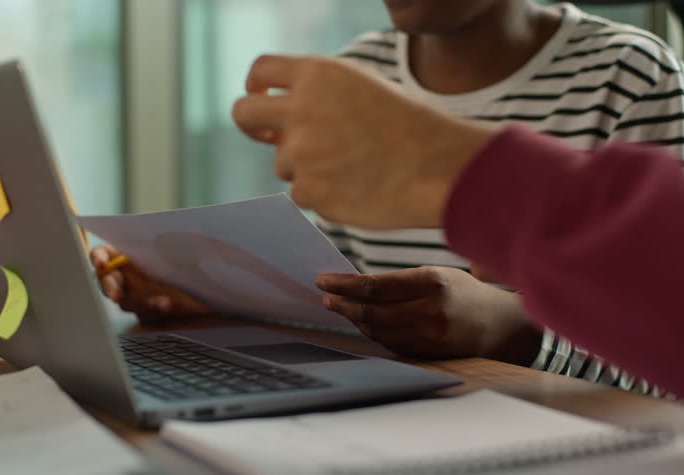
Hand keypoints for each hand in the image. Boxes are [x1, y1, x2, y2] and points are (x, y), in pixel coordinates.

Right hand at [90, 245, 211, 322]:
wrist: (210, 288)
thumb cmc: (194, 261)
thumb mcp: (184, 245)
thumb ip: (172, 239)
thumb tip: (171, 235)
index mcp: (130, 254)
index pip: (103, 254)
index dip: (98, 258)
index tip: (101, 264)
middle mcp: (129, 275)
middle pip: (107, 282)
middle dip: (110, 287)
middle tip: (117, 295)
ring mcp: (136, 295)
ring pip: (130, 302)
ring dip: (145, 302)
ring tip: (166, 302)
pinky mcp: (149, 312)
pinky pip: (147, 315)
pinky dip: (158, 311)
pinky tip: (172, 306)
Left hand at [232, 55, 494, 229]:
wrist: (439, 168)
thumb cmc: (410, 128)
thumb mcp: (362, 87)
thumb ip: (318, 94)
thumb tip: (280, 118)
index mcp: (318, 75)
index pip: (261, 70)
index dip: (256, 86)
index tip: (260, 97)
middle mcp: (301, 110)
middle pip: (244, 114)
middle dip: (252, 125)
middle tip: (269, 137)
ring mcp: (301, 154)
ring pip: (284, 163)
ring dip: (307, 168)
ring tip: (354, 167)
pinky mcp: (309, 192)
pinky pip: (303, 194)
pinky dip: (324, 195)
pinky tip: (358, 187)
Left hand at [317, 266, 541, 363]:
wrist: (499, 326)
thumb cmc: (462, 293)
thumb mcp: (436, 274)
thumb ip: (401, 281)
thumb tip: (357, 286)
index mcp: (431, 282)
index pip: (376, 286)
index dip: (345, 285)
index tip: (324, 280)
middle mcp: (430, 311)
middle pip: (372, 311)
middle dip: (343, 304)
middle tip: (326, 297)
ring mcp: (429, 336)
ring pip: (378, 330)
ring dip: (354, 319)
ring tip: (340, 307)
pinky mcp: (427, 354)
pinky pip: (390, 344)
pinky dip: (372, 332)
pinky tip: (362, 322)